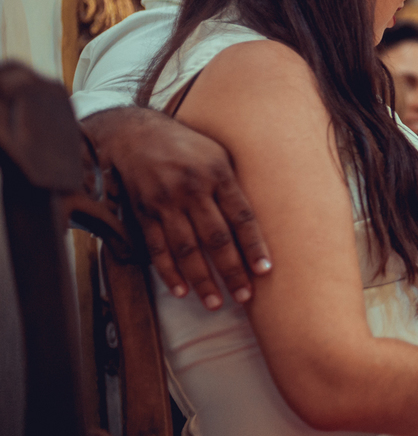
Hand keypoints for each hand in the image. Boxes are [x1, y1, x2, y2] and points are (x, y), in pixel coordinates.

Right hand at [83, 107, 269, 309]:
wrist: (135, 133)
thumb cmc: (187, 146)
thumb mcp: (219, 154)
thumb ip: (235, 186)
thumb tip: (262, 219)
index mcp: (218, 174)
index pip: (242, 217)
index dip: (254, 246)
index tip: (265, 270)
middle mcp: (192, 189)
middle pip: (216, 238)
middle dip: (231, 271)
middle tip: (243, 296)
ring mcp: (166, 202)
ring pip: (187, 248)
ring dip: (202, 279)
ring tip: (215, 302)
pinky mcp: (144, 212)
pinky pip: (157, 247)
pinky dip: (169, 272)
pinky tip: (181, 290)